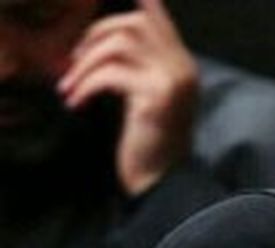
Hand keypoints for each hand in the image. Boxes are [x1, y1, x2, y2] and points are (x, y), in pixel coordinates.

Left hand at [57, 0, 198, 195]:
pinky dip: (86, 85)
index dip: (137, 4)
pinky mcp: (156, 98)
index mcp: (183, 67)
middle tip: (74, 62)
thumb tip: (105, 39)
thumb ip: (138, 66)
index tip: (111, 10)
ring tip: (71, 87)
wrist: (163, 182)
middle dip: (94, 36)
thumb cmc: (150, 143)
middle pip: (133, 24)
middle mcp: (183, 69)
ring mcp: (173, 82)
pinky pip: (111, 74)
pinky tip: (76, 103)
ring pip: (119, 44)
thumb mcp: (147, 97)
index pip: (158, 18)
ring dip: (85, 63)